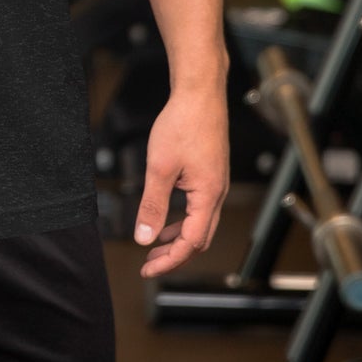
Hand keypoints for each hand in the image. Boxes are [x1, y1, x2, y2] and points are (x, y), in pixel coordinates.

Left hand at [133, 85, 228, 277]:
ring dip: (178, 237)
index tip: (148, 268)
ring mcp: (215, 183)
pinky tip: (166, 214)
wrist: (199, 93)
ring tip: (155, 243)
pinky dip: (182, 218)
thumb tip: (144, 237)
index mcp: (208, 196)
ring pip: (200, 223)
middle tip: (150, 262)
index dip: (169, 260)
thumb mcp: (160, 167)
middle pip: (199, 238)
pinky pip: (198, 206)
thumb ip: (153, 204)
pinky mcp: (210, 173)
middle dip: (174, 254)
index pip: (191, 243)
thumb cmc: (183, 123)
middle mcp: (217, 193)